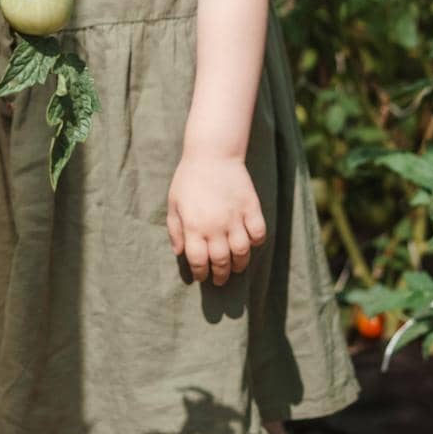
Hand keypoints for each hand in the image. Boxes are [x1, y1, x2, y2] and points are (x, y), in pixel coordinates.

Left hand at [166, 152, 266, 284]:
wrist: (212, 154)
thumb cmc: (189, 178)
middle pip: (221, 262)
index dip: (200, 273)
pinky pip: (258, 234)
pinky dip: (256, 243)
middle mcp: (215, 226)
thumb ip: (175, 230)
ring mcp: (235, 218)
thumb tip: (180, 253)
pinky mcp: (251, 208)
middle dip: (220, 276)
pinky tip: (250, 243)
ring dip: (239, 265)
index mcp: (194, 227)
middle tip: (220, 279)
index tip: (202, 276)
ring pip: (242, 253)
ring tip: (236, 267)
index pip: (198, 262)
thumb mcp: (174, 204)